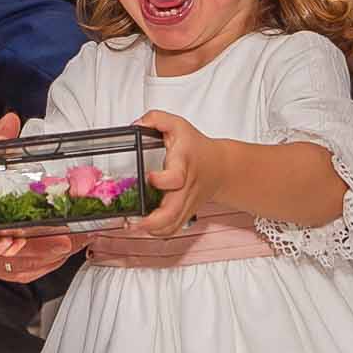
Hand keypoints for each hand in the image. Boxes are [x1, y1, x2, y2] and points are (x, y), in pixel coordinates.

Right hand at [0, 114, 79, 278]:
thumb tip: (11, 125)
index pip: (5, 238)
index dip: (39, 239)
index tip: (66, 232)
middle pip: (16, 261)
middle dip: (53, 252)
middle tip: (82, 238)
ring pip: (11, 270)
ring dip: (44, 260)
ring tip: (71, 246)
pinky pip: (0, 270)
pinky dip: (25, 265)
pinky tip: (44, 255)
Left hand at [130, 110, 223, 236]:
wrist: (221, 167)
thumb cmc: (197, 148)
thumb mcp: (177, 125)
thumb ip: (156, 119)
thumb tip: (136, 124)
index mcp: (183, 165)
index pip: (176, 178)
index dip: (162, 181)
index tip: (150, 177)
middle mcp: (185, 188)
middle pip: (172, 212)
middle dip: (151, 222)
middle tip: (132, 222)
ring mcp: (185, 204)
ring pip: (171, 226)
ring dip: (151, 230)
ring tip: (132, 226)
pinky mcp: (184, 213)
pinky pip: (172, 230)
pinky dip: (157, 233)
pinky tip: (143, 228)